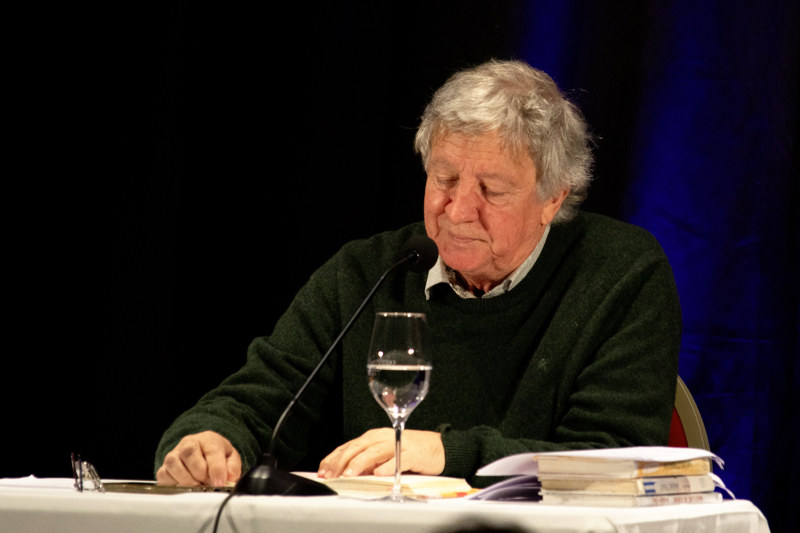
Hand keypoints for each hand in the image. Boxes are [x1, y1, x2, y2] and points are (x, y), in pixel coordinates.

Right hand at [156, 431, 241, 486]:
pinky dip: (174, 484)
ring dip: (187, 480)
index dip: (216, 468)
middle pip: (188, 453)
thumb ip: (232, 468)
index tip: (219, 483)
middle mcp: (188, 443)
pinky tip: (185, 487)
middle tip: (208, 484)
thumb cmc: (217, 457)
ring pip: (173, 464)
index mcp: (208, 439)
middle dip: (200, 473)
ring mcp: (174, 455)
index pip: (212, 450)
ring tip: (198, 486)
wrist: (202, 455)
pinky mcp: (163, 468)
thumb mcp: (231, 459)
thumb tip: (229, 479)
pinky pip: (163, 475)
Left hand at [317, 428, 443, 478]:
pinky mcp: (412, 453)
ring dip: (360, 463)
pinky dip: (387, 466)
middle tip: (331, 474)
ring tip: (349, 474)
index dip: (334, 457)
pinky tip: (378, 473)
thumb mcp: (384, 455)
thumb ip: (366, 462)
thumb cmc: (410, 451)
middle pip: (358, 447)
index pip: (349, 446)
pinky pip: (398, 459)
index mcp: (374, 437)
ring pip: (374, 452)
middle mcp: (383, 438)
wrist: (438, 447)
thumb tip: (347, 474)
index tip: (323, 470)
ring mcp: (397, 444)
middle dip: (342, 461)